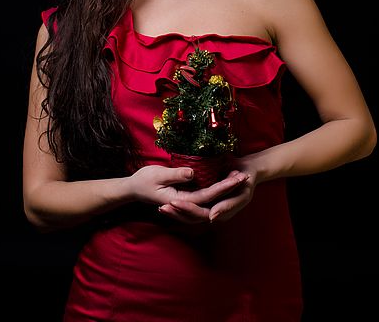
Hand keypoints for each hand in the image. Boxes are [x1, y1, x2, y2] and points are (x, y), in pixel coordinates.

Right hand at [127, 165, 248, 222]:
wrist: (134, 189)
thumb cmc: (144, 180)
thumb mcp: (158, 174)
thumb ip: (176, 174)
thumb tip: (193, 173)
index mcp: (180, 200)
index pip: (208, 195)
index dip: (224, 186)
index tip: (237, 176)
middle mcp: (187, 205)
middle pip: (215, 199)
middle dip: (231, 188)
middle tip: (245, 175)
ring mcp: (188, 203)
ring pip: (212, 200)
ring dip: (227, 189)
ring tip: (241, 175)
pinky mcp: (188, 198)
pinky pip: (207, 197)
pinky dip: (218, 189)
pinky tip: (228, 178)